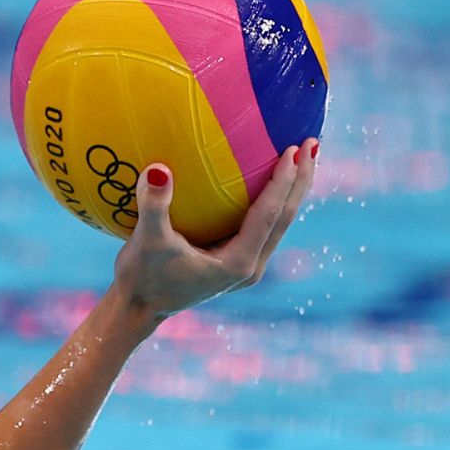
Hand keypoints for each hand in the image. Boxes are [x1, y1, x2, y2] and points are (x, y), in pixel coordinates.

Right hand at [112, 137, 318, 321]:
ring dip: (292, 189)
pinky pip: (264, 224)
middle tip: (311, 141)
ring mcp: (245, 265)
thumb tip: (158, 169)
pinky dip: (272, 199)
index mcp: (237, 263)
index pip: (269, 215)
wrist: (138, 308)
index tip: (291, 149)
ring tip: (304, 155)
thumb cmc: (141, 277)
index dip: (283, 181)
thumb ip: (153, 206)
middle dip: (301, 180)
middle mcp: (249, 265)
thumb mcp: (146, 241)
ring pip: (279, 221)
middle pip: (286, 217)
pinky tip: (268, 176)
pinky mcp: (236, 261)